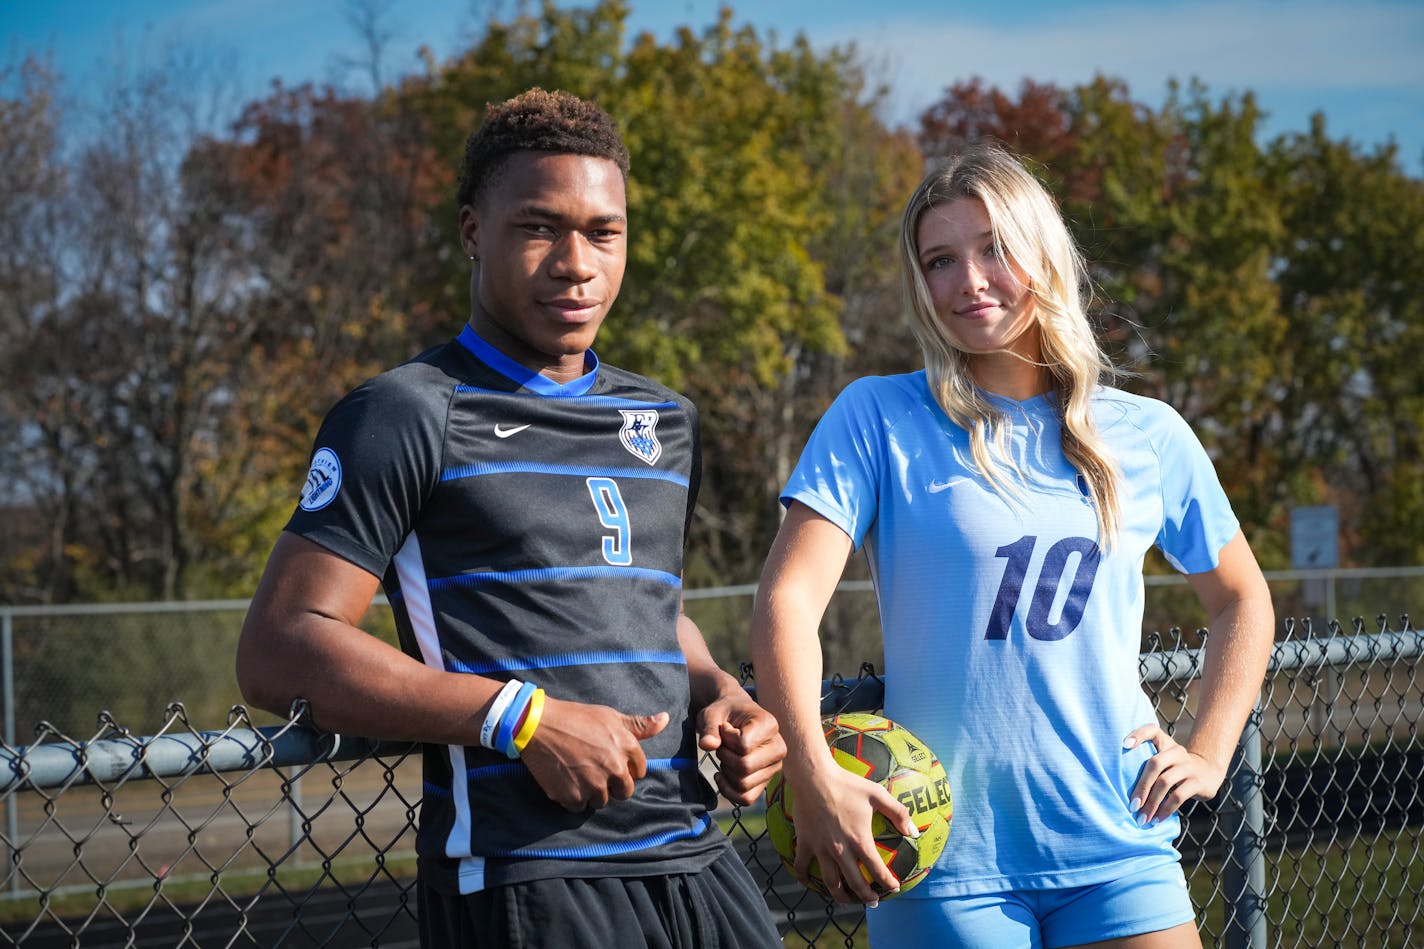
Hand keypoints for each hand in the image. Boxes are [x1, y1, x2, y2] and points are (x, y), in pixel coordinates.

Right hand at [519, 697, 668, 810]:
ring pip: (602, 801)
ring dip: (592, 792)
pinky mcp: (573, 796)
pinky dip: (572, 797)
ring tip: (577, 773)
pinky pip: (579, 807)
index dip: (625, 768)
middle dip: (612, 785)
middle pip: (624, 792)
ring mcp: (594, 784)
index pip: (638, 772)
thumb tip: (665, 719)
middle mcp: (614, 768)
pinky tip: (565, 780)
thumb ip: (639, 725)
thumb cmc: (575, 717)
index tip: (610, 762)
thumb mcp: (609, 716)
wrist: (537, 725)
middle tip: (593, 770)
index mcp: (626, 747)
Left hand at [696, 692, 786, 805]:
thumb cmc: (724, 713)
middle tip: (723, 744)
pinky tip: (722, 775)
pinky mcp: (766, 781)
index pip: (743, 746)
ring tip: (727, 755)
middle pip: (744, 768)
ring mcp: (774, 767)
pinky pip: (746, 799)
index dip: (726, 739)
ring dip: (726, 771)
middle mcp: (778, 747)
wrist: (734, 717)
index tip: (726, 728)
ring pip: (743, 785)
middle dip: (725, 757)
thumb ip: (709, 728)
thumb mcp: (712, 713)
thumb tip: (707, 745)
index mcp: (769, 725)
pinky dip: (729, 791)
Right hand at [784, 763, 916, 905]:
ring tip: (845, 900)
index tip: (894, 888)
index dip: (888, 882)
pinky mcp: (805, 842)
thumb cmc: (848, 783)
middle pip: (855, 883)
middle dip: (865, 896)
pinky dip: (803, 877)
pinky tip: (805, 882)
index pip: (877, 870)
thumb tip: (913, 831)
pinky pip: (801, 865)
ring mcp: (821, 848)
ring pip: (830, 881)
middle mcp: (841, 850)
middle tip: (872, 902)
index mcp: (860, 840)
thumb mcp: (877, 794)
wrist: (814, 776)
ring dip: (839, 895)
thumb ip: (898, 813)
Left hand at [1124, 723, 1227, 824]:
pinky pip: (1178, 797)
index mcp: (1165, 743)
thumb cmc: (1175, 767)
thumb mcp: (1164, 758)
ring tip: (1142, 818)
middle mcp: (1177, 751)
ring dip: (1151, 803)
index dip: (1138, 734)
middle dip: (1141, 786)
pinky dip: (1165, 810)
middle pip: (1154, 764)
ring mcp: (1188, 766)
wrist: (1208, 771)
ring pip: (1165, 782)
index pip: (1152, 730)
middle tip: (1132, 806)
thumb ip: (1147, 762)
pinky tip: (1157, 819)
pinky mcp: (1197, 782)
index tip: (1124, 744)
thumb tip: (1119, 785)